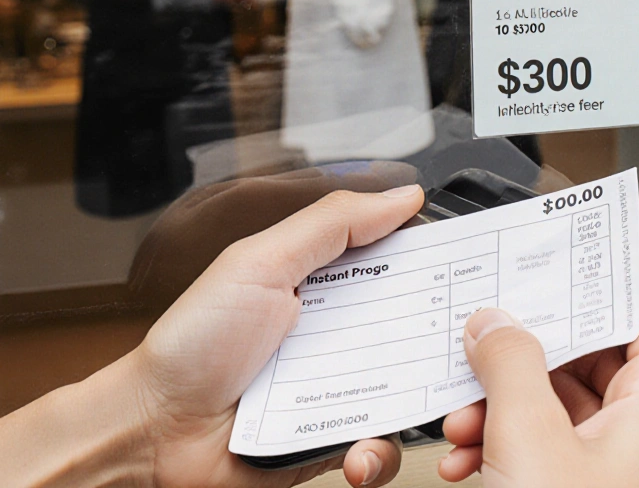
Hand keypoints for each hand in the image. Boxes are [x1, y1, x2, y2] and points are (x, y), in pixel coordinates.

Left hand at [1, 186, 425, 487]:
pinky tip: (357, 449)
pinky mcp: (334, 441)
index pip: (404, 270)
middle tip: (463, 350)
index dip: (440, 270)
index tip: (474, 272)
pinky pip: (378, 449)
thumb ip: (332, 223)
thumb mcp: (260, 262)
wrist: (152, 429)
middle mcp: (344, 337)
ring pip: (410, 396)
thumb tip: (402, 196)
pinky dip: (376, 455)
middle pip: (420, 334)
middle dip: (448, 345)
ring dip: (421, 405)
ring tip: (413, 407)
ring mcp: (341, 391)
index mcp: (331, 286)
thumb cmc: (191, 343)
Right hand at [436, 233, 638, 487]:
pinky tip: (468, 451)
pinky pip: (552, 447)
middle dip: (530, 348)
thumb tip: (495, 324)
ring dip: (505, 403)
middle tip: (492, 326)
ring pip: (564, 406)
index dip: (632, 263)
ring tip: (463, 412)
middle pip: (597, 356)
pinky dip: (507, 443)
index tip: (606, 230)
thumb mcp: (529, 440)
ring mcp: (622, 468)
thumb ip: (510, 368)